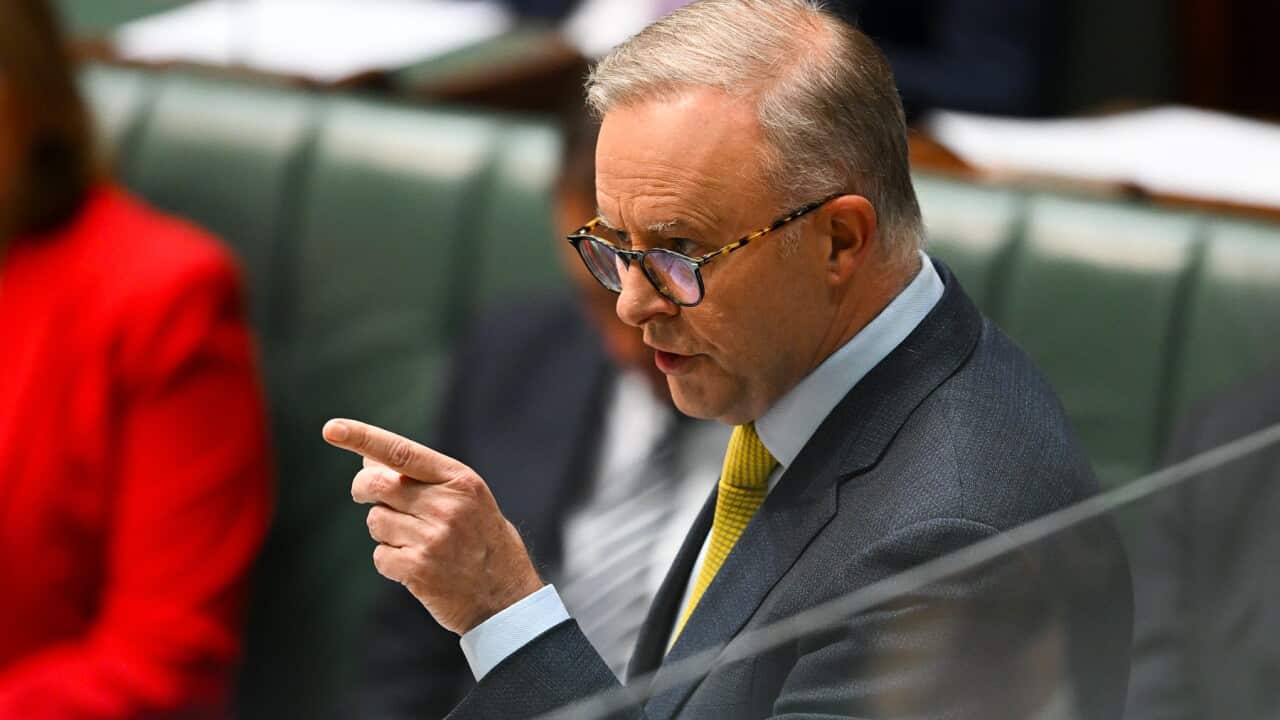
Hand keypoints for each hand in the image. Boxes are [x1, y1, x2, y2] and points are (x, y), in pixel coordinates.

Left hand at [322, 418, 543, 634]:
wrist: (506, 596)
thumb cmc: (481, 539)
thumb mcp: (465, 497)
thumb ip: (422, 477)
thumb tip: (367, 459)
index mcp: (460, 480)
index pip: (402, 452)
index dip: (363, 438)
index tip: (332, 428)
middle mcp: (448, 506)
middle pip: (378, 486)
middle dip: (362, 489)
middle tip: (363, 495)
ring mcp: (433, 539)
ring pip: (375, 521)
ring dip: (384, 530)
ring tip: (413, 540)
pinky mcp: (419, 570)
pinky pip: (380, 555)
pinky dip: (389, 560)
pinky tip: (414, 565)